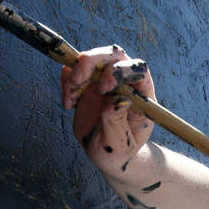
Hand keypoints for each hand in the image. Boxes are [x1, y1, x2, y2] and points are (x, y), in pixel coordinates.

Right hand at [62, 45, 157, 177]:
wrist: (107, 153)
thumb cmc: (120, 151)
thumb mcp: (120, 144)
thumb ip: (117, 123)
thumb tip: (116, 101)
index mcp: (142, 94)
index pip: (137, 69)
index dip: (120, 71)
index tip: (103, 89)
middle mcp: (125, 82)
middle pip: (113, 55)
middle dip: (92, 61)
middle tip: (77, 81)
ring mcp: (104, 79)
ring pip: (91, 59)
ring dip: (75, 74)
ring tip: (71, 101)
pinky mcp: (86, 83)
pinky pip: (73, 70)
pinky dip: (66, 81)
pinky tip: (69, 103)